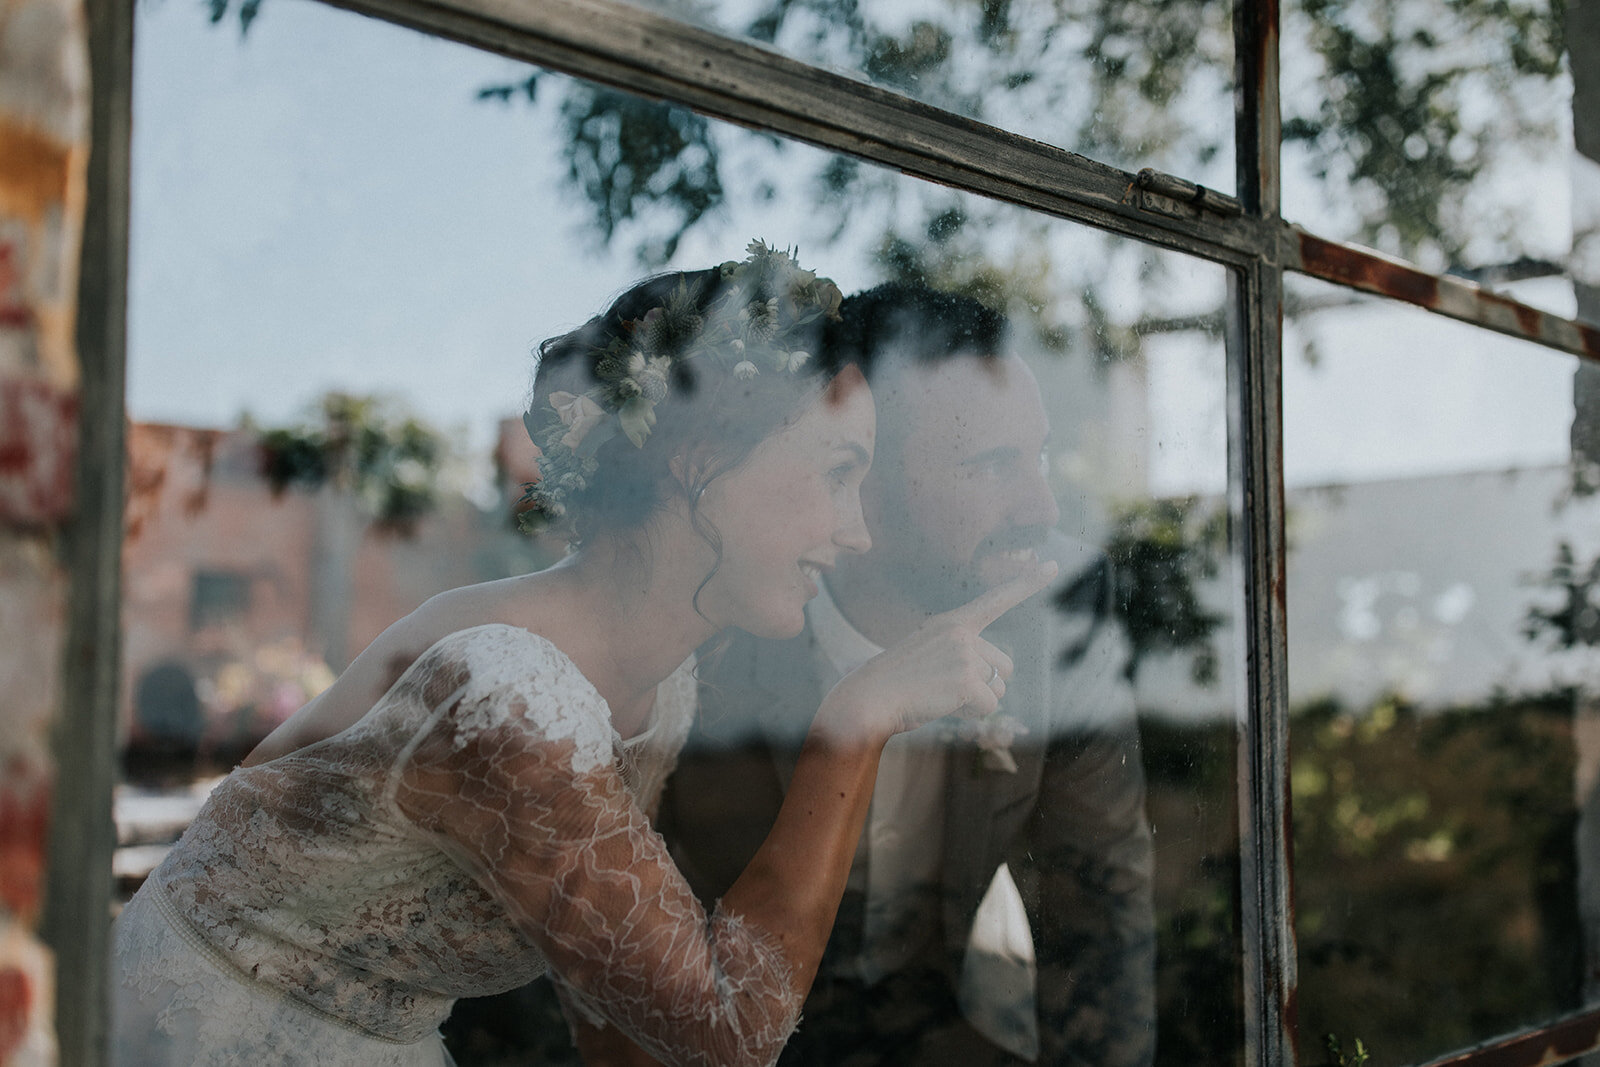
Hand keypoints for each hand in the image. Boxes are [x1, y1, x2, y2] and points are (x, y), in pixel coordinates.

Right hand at [816, 561, 1056, 742]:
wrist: (868, 699)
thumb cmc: (897, 684)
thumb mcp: (928, 655)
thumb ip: (963, 656)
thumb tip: (1001, 676)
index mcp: (951, 623)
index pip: (996, 599)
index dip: (1027, 583)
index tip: (1054, 565)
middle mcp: (961, 633)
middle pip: (1004, 666)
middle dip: (985, 685)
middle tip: (946, 688)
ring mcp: (964, 655)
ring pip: (998, 690)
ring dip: (976, 702)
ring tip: (939, 696)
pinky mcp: (966, 680)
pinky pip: (988, 708)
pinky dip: (970, 715)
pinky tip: (942, 706)